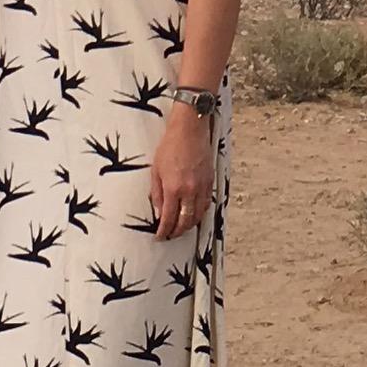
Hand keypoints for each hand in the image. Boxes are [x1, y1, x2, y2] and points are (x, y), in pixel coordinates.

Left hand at [149, 104, 212, 238]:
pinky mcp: (210, 180)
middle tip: (170, 236)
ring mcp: (202, 186)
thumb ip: (156, 193)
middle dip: (177, 232)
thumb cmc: (170, 146)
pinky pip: (206, 203)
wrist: (190, 129)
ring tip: (182, 228)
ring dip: (190, 225)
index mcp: (173, 188)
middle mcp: (189, 191)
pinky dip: (200, 213)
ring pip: (198, 215)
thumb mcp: (156, 170)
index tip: (159, 237)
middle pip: (185, 221)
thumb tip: (158, 211)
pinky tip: (194, 214)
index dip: (164, 231)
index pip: (169, 219)